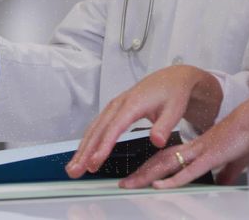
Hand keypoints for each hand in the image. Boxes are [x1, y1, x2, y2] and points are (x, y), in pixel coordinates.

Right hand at [65, 65, 221, 177]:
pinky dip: (89, 140)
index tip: (94, 162)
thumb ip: (164, 126)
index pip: (114, 128)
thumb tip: (156, 141)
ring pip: (94, 128)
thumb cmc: (174, 93)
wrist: (174, 78)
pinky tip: (83, 153)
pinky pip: (98, 125)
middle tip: (75, 171)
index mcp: (133, 104)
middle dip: (85, 151)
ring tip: (74, 168)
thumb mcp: (174, 110)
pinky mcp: (115, 109)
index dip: (103, 147)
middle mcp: (119, 103)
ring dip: (83, 148)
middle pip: (98, 130)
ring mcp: (115, 105)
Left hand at [119, 90, 248, 188]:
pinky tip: (160, 185)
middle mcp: (194, 147)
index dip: (150, 169)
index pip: (167, 159)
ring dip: (148, 176)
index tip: (136, 178)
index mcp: (197, 148)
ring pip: (168, 164)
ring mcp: (202, 151)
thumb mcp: (234, 160)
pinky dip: (173, 179)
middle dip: (141, 174)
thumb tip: (222, 183)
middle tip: (122, 184)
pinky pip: (190, 170)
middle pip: (160, 161)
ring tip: (132, 185)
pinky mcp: (213, 155)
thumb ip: (226, 172)